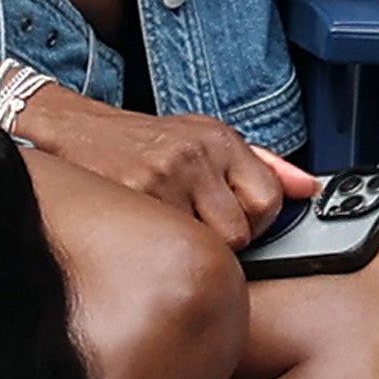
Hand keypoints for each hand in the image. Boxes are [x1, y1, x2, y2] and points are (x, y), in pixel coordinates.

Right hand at [15, 86, 315, 245]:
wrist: (69, 129)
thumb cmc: (140, 141)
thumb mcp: (203, 138)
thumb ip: (261, 164)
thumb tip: (309, 188)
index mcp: (219, 139)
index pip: (269, 200)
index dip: (256, 223)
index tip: (235, 223)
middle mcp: (195, 153)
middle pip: (241, 232)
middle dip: (223, 243)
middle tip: (194, 229)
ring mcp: (162, 176)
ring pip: (205, 246)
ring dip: (189, 249)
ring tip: (167, 230)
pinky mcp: (130, 196)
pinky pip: (166, 246)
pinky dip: (158, 248)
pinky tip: (143, 232)